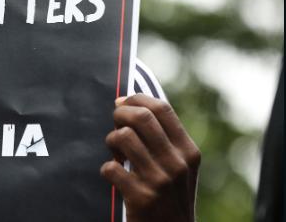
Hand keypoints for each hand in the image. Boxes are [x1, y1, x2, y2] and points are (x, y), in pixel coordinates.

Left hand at [100, 94, 200, 221]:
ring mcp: (160, 180)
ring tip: (117, 154)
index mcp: (188, 151)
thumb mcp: (179, 166)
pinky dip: (107, 168)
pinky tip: (115, 175)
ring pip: (123, 137)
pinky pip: (111, 168)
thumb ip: (162, 138)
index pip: (162, 108)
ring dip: (112, 142)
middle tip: (115, 126)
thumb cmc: (170, 196)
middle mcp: (177, 163)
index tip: (122, 104)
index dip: (136, 99)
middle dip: (119, 115)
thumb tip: (125, 103)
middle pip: (141, 117)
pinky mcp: (141, 197)